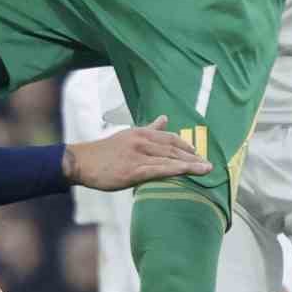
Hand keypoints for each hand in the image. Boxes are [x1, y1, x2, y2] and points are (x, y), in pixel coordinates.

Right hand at [63, 115, 212, 190]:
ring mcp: (137, 155)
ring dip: (191, 164)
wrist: (82, 162)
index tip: (199, 153)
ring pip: (170, 159)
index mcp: (140, 132)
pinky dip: (176, 170)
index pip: (170, 138)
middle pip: (174, 148)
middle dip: (193, 156)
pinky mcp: (133, 171)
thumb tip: (165, 118)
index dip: (187, 146)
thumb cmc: (105, 152)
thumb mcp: (128, 135)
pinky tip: (188, 173)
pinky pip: (160, 170)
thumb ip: (149, 128)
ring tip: (206, 170)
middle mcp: (141, 141)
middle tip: (210, 164)